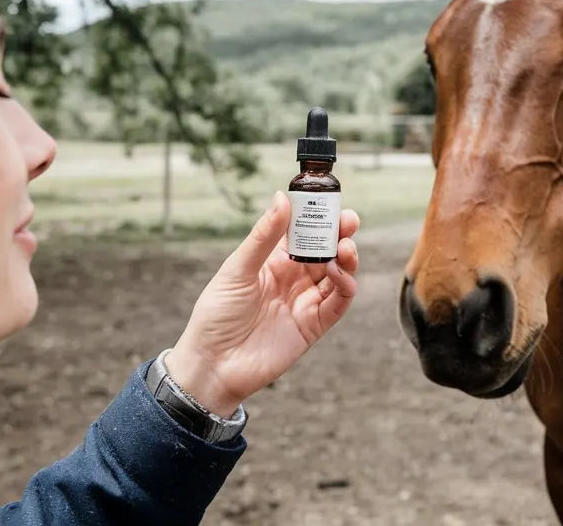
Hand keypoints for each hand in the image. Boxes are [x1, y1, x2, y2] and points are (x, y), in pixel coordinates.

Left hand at [165, 191, 359, 414]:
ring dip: (347, 258)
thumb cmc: (216, 315)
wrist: (213, 364)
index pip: (303, 232)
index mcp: (273, 261)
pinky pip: (338, 303)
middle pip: (326, 251)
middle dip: (340, 234)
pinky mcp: (313, 326)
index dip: (318, 216)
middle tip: (349, 221)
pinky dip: (345, 287)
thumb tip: (281, 197)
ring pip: (338, 275)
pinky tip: (339, 275)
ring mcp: (305, 301)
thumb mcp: (237, 269)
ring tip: (346, 248)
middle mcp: (293, 278)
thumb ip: (264, 236)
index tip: (330, 201)